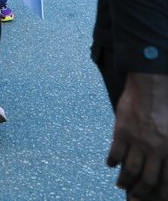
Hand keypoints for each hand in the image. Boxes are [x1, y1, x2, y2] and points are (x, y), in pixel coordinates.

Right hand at [107, 73, 167, 199]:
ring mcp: (138, 141)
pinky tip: (111, 165)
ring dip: (125, 181)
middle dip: (141, 194)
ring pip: (130, 170)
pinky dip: (112, 162)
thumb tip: (161, 163)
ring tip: (121, 185)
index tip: (153, 200)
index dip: (159, 194)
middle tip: (135, 199)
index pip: (166, 181)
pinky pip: (115, 153)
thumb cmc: (166, 105)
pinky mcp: (122, 132)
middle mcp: (156, 148)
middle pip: (148, 180)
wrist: (151, 85)